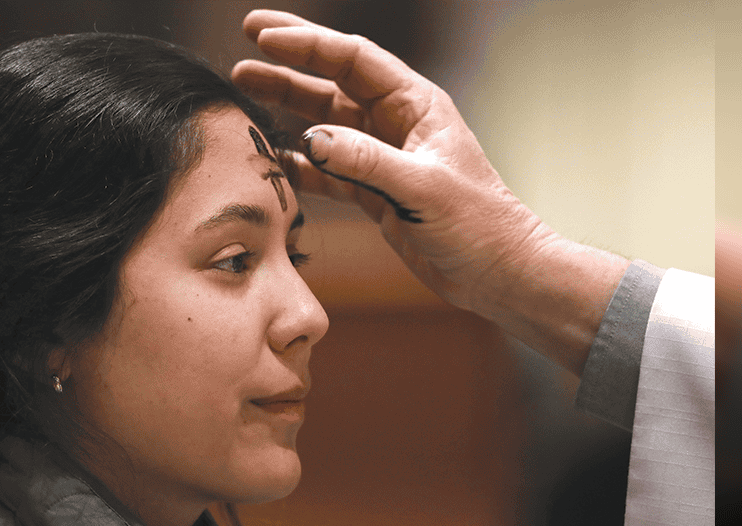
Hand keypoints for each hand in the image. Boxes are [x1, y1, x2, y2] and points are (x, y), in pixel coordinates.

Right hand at [233, 9, 629, 375]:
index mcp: (415, 105)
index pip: (352, 59)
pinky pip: (326, 167)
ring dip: (285, 108)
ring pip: (323, 122)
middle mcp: (395, 122)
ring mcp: (382, 156)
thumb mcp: (422, 188)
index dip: (307, 44)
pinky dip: (298, 164)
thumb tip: (311, 139)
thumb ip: (366, 161)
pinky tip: (270, 159)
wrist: (498, 273)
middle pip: (332, 79)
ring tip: (244, 93)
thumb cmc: (480, 225)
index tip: (264, 37)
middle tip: (246, 41)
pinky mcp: (373, 191)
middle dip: (289, 61)